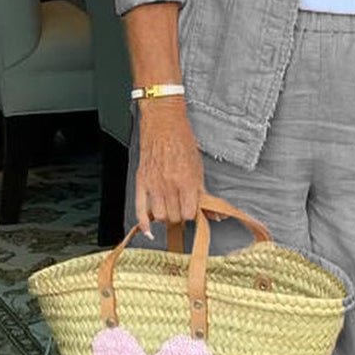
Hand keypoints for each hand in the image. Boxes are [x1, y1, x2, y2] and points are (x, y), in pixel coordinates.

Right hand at [134, 99, 205, 236]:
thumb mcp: (198, 167)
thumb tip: (214, 214)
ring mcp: (153, 185)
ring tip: (169, 209)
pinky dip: (143, 223)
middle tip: (181, 208)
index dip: (192, 214)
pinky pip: (139, 209)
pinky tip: (148, 230)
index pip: (189, 213)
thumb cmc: (182, 141)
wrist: (163, 124)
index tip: (192, 210)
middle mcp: (169, 185)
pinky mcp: (141, 182)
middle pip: (175, 216)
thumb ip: (204, 193)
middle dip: (179, 215)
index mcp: (186, 181)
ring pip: (159, 216)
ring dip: (165, 216)